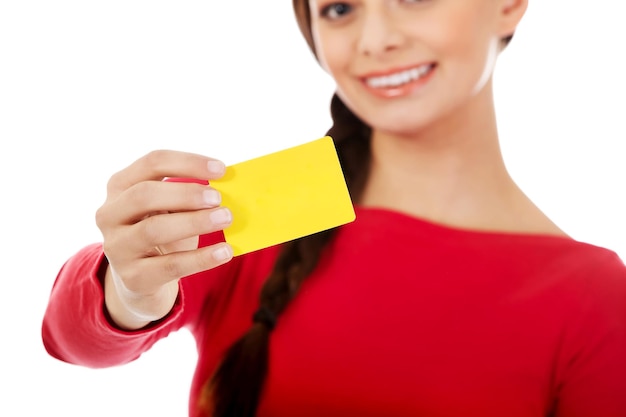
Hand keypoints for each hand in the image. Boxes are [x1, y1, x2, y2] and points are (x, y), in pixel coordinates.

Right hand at [95, 150, 233, 329]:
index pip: (152, 163)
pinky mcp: (133, 277)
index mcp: (120, 186)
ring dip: (195, 222)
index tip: (221, 169)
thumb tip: (227, 187)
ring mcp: (117, 247)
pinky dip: (201, 258)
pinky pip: (170, 266)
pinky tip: (225, 251)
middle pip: (145, 194)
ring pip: (154, 230)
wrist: (139, 280)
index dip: (188, 163)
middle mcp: (110, 214)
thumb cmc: (162, 232)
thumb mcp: (169, 208)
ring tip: (225, 218)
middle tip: (218, 197)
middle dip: (186, 193)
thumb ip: (188, 195)